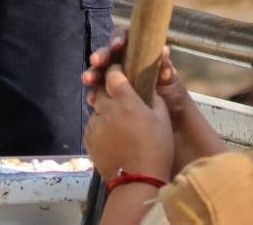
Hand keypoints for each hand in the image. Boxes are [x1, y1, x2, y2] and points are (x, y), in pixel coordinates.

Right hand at [83, 31, 192, 118]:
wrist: (176, 131)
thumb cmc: (176, 103)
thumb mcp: (172, 85)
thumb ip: (165, 69)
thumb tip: (163, 50)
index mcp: (142, 58)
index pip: (127, 41)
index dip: (119, 39)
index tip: (117, 45)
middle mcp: (128, 68)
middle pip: (110, 56)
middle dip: (101, 56)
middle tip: (97, 61)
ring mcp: (119, 85)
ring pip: (101, 74)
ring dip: (93, 74)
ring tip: (88, 78)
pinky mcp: (112, 102)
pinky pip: (99, 95)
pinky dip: (94, 95)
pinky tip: (92, 99)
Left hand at [83, 65, 174, 184]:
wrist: (138, 181)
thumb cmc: (155, 150)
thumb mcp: (163, 120)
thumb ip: (154, 99)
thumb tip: (149, 89)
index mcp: (126, 102)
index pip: (113, 75)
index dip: (116, 71)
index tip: (120, 73)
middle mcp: (107, 111)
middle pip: (101, 91)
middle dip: (108, 92)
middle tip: (120, 101)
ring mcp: (96, 126)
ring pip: (95, 110)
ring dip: (104, 111)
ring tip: (118, 124)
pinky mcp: (89, 141)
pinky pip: (92, 126)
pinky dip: (99, 127)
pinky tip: (111, 137)